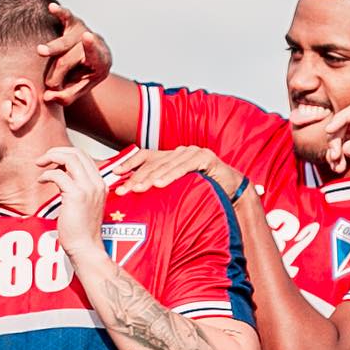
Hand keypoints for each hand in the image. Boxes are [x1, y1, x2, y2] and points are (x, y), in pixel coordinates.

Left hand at [37, 145, 107, 261]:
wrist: (86, 248)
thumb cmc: (82, 230)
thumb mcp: (85, 203)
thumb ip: (79, 187)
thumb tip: (63, 173)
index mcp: (100, 184)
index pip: (85, 156)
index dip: (66, 153)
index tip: (53, 160)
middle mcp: (97, 183)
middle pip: (77, 153)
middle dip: (57, 151)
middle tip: (43, 160)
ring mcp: (88, 188)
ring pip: (70, 158)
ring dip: (51, 157)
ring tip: (40, 165)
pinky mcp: (76, 196)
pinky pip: (58, 175)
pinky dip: (46, 175)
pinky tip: (41, 181)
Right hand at [38, 2, 112, 105]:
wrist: (92, 56)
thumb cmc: (86, 75)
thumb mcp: (82, 88)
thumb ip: (67, 96)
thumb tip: (48, 97)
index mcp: (101, 61)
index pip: (96, 55)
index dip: (91, 47)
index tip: (87, 37)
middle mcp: (94, 43)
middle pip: (72, 57)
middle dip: (59, 72)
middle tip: (49, 84)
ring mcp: (83, 30)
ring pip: (65, 41)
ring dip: (53, 48)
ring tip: (41, 51)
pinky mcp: (73, 22)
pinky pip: (65, 16)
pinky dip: (59, 12)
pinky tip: (52, 7)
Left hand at [118, 146, 245, 198]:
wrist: (234, 194)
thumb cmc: (206, 194)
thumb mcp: (179, 192)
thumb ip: (162, 190)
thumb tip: (136, 197)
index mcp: (172, 158)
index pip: (146, 157)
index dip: (129, 164)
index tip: (115, 175)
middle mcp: (180, 152)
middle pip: (153, 163)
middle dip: (136, 177)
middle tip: (123, 190)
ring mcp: (193, 153)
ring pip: (167, 165)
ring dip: (151, 177)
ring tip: (138, 189)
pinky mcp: (206, 158)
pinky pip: (185, 166)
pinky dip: (171, 175)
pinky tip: (160, 184)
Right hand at [322, 102, 349, 182]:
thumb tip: (346, 148)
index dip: (340, 120)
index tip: (329, 131)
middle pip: (347, 122)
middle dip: (337, 138)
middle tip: (333, 156)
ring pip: (344, 133)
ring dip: (337, 148)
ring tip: (336, 165)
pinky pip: (347, 143)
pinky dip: (341, 154)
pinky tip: (339, 165)